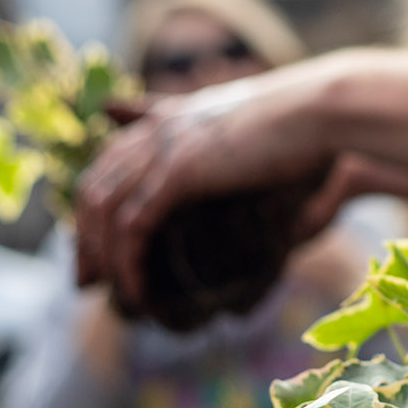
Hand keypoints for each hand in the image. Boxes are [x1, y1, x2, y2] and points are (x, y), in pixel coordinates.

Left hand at [74, 70, 334, 300]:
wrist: (323, 112)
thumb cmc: (306, 128)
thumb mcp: (257, 137)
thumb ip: (235, 158)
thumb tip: (250, 199)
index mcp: (168, 118)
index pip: (107, 162)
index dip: (93, 207)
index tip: (94, 249)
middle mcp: (156, 128)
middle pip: (92, 187)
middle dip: (84, 239)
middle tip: (86, 282)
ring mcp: (164, 147)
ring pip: (102, 209)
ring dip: (100, 257)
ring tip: (112, 295)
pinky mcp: (179, 171)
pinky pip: (132, 225)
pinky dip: (127, 263)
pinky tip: (135, 292)